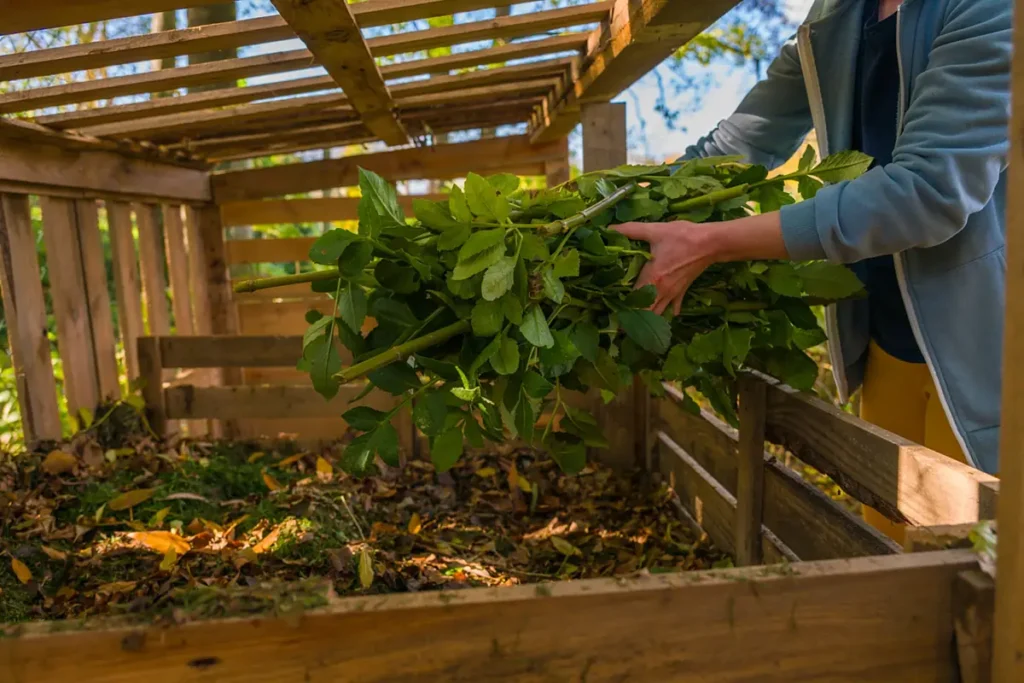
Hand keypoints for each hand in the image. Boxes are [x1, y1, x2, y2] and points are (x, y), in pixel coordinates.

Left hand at [614, 212, 788, 315]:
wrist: (710, 243)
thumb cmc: (681, 237)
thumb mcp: (655, 230)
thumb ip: (630, 230)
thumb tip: (609, 228)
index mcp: (651, 279)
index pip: (633, 301)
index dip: (622, 309)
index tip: (612, 312)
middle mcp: (661, 291)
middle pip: (645, 312)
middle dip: (633, 319)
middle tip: (620, 324)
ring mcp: (673, 293)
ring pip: (658, 312)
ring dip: (648, 318)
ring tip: (637, 324)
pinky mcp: (683, 290)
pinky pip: (674, 306)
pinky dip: (668, 311)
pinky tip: (665, 315)